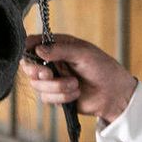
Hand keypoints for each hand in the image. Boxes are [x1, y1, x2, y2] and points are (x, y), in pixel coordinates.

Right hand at [19, 34, 137, 123]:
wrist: (114, 94)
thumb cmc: (103, 68)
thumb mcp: (83, 53)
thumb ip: (59, 50)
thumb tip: (38, 50)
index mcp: (59, 46)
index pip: (34, 43)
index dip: (27, 47)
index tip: (29, 52)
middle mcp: (52, 62)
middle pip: (29, 66)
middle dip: (37, 72)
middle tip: (49, 74)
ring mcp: (53, 79)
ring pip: (37, 84)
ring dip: (57, 86)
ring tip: (75, 84)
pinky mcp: (56, 96)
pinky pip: (46, 98)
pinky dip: (61, 97)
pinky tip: (75, 93)